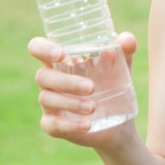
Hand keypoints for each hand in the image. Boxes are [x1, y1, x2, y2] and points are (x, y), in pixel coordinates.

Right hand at [29, 32, 137, 147]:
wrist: (120, 120)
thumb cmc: (114, 84)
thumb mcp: (122, 65)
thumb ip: (125, 50)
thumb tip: (127, 39)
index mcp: (62, 60)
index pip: (38, 47)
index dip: (43, 48)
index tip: (61, 55)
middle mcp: (51, 80)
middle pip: (43, 76)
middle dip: (66, 82)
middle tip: (92, 87)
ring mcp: (49, 103)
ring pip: (47, 99)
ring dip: (71, 102)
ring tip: (94, 107)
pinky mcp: (53, 124)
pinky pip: (53, 124)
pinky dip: (70, 125)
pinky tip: (87, 125)